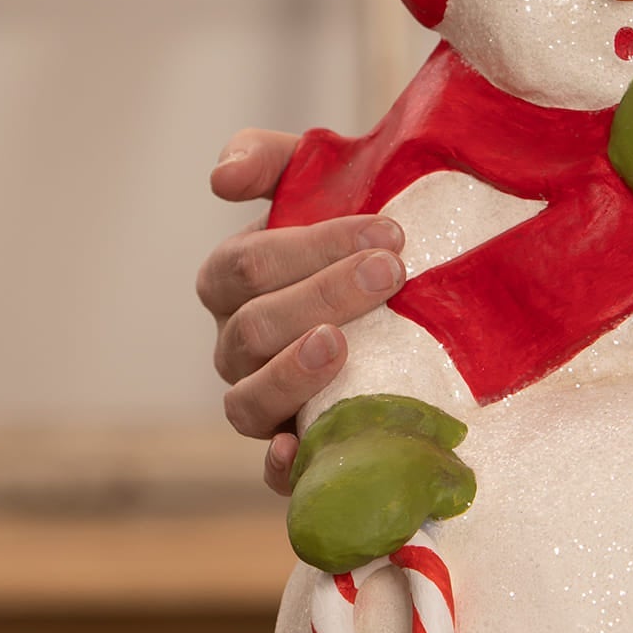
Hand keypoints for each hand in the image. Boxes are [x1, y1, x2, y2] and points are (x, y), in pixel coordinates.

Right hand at [197, 128, 406, 492]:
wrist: (411, 295)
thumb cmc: (358, 238)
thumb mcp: (320, 183)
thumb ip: (271, 159)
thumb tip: (221, 178)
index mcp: (233, 281)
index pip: (249, 264)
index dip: (313, 247)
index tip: (389, 232)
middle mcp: (238, 345)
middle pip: (255, 327)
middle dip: (323, 296)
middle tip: (392, 272)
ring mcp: (262, 401)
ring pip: (248, 401)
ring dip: (291, 373)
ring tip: (339, 345)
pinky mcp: (294, 451)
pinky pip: (270, 473)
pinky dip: (281, 466)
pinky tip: (300, 448)